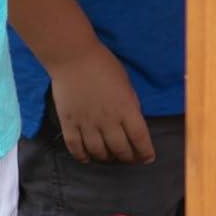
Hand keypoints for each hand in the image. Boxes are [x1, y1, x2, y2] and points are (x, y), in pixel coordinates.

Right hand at [47, 41, 154, 163]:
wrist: (73, 57)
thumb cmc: (103, 66)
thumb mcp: (126, 85)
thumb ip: (130, 106)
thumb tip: (132, 124)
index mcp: (126, 109)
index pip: (140, 139)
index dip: (145, 152)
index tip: (147, 157)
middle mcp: (108, 121)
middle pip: (120, 149)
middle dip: (127, 157)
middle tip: (128, 158)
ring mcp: (87, 124)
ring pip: (99, 152)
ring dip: (106, 158)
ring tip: (109, 156)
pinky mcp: (69, 123)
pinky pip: (76, 148)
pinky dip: (82, 156)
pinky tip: (87, 158)